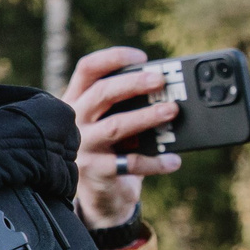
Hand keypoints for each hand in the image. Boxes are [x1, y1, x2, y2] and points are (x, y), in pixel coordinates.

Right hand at [64, 46, 181, 231]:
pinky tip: (174, 160)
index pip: (88, 69)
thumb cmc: (113, 147)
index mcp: (77, 99)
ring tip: (172, 111)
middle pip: (101, 93)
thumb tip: (167, 90)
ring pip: (115, 126)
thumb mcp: (113, 120)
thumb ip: (129, 104)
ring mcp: (82, 146)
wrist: (101, 193)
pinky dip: (155, 161)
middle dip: (133, 83)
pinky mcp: (95, 170)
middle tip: (161, 80)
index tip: (142, 57)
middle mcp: (75, 120)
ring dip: (146, 117)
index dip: (113, 58)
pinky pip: (129, 163)